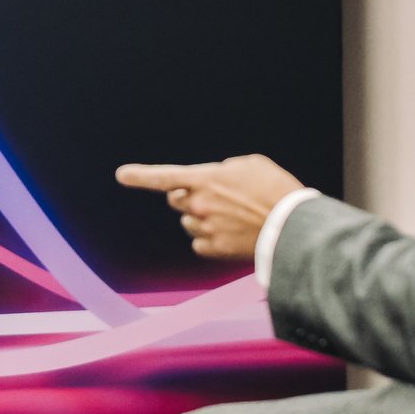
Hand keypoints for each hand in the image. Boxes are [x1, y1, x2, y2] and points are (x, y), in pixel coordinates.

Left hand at [115, 154, 304, 261]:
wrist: (293, 225)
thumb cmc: (276, 189)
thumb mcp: (250, 164)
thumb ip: (224, 170)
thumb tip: (215, 180)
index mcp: (205, 179)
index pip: (164, 177)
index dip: (140, 176)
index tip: (121, 175)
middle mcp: (199, 204)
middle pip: (176, 201)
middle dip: (188, 197)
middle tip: (214, 198)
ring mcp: (205, 228)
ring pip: (189, 223)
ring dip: (201, 218)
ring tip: (232, 217)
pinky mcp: (215, 249)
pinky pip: (199, 243)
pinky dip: (209, 239)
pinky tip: (229, 234)